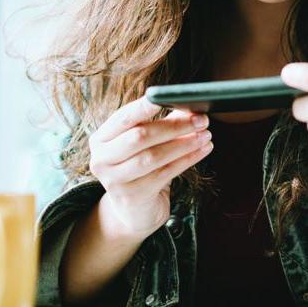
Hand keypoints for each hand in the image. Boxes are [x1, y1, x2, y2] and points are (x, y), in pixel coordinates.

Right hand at [88, 96, 212, 236]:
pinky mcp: (132, 197)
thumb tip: (190, 106)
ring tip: (206, 135)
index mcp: (102, 138)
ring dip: (184, 143)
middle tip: (201, 119)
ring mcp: (114, 180)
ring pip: (153, 156)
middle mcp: (102, 159)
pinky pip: (164, 173)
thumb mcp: (145, 143)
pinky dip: (187, 159)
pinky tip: (202, 150)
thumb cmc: (141, 166)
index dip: (144, 107)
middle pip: (140, 136)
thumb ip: (163, 122)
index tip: (164, 96)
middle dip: (174, 126)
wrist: (133, 210)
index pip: (124, 117)